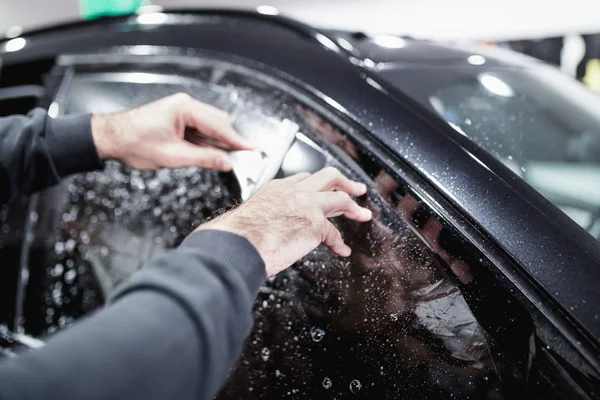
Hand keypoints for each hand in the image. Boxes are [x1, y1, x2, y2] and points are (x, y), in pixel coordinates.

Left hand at [91, 93, 252, 170]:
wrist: (110, 138)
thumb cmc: (133, 142)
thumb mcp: (172, 156)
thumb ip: (203, 158)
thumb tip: (226, 162)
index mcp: (184, 109)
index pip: (219, 125)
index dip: (237, 140)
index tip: (252, 150)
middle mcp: (185, 106)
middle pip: (218, 122)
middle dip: (230, 141)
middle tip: (242, 159)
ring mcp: (182, 111)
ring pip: (210, 127)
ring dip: (218, 143)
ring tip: (226, 160)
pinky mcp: (178, 119)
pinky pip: (200, 130)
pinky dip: (207, 142)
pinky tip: (211, 154)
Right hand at [197, 167, 372, 276]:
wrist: (238, 243)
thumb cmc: (236, 236)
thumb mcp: (247, 216)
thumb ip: (259, 219)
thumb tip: (254, 233)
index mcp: (276, 189)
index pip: (302, 179)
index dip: (316, 184)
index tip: (322, 188)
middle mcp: (293, 192)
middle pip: (328, 176)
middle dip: (345, 182)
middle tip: (355, 189)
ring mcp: (307, 204)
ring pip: (340, 197)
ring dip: (354, 207)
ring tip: (362, 214)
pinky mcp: (315, 223)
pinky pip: (334, 233)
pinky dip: (340, 243)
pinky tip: (342, 250)